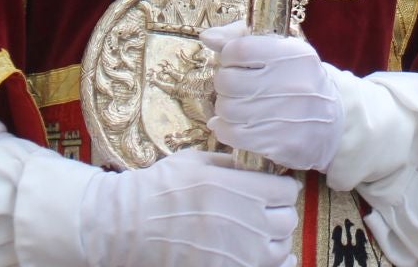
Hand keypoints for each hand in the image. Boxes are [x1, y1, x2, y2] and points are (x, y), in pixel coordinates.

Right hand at [81, 149, 297, 266]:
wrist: (129, 226)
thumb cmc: (160, 189)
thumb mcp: (196, 162)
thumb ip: (230, 164)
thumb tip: (254, 168)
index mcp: (242, 189)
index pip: (287, 190)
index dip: (281, 188)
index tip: (272, 189)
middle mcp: (248, 222)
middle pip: (288, 219)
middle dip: (279, 212)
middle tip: (264, 211)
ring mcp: (242, 254)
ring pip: (281, 248)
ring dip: (273, 240)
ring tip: (258, 235)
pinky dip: (270, 263)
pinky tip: (258, 256)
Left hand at [201, 21, 343, 173]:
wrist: (336, 123)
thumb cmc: (301, 81)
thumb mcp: (282, 50)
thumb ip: (243, 37)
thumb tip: (208, 37)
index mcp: (293, 54)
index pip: (238, 49)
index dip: (228, 56)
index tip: (236, 63)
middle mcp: (292, 83)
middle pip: (227, 81)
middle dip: (225, 84)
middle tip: (237, 87)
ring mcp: (287, 116)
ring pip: (226, 108)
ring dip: (225, 108)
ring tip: (238, 106)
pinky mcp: (280, 143)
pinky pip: (232, 134)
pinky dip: (226, 129)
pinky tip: (236, 125)